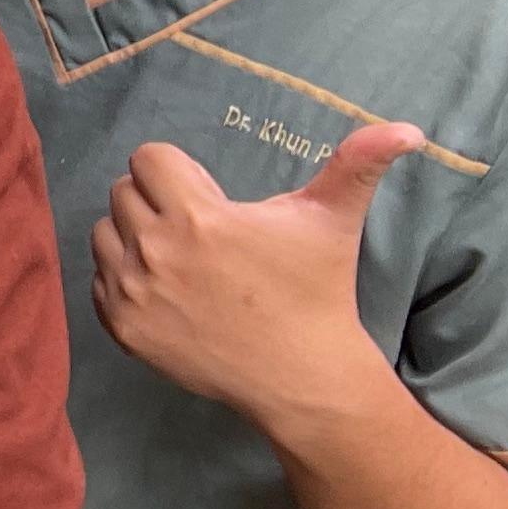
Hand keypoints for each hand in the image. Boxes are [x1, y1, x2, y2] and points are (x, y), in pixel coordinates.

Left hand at [92, 120, 419, 417]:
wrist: (303, 379)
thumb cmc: (316, 293)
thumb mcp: (334, 221)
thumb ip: (360, 164)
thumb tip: (410, 129)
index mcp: (198, 218)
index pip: (148, 158)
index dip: (178, 171)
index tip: (209, 198)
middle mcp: (155, 252)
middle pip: (123, 192)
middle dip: (157, 200)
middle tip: (200, 232)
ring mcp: (133, 293)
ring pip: (103, 233)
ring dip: (132, 237)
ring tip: (182, 260)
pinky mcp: (122, 328)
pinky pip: (97, 280)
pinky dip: (122, 279)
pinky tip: (168, 292)